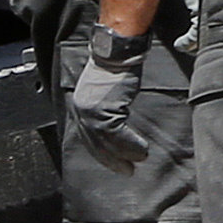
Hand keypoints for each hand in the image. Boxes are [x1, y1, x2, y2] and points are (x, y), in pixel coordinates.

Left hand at [68, 30, 146, 170]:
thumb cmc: (116, 65)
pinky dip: (130, 145)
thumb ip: (107, 105)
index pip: (90, 138)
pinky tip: (141, 150)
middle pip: (95, 143)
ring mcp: (92, 112)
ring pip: (106, 142)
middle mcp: (82, 112)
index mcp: (82, 107)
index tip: (116, 162)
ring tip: (139, 161)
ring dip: (124, 155)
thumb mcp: (106, 88)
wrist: (117, 52)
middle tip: (126, 170)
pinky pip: (117, 135)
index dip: (103, 153)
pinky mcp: (105, 110)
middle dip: (111, 160)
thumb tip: (117, 118)